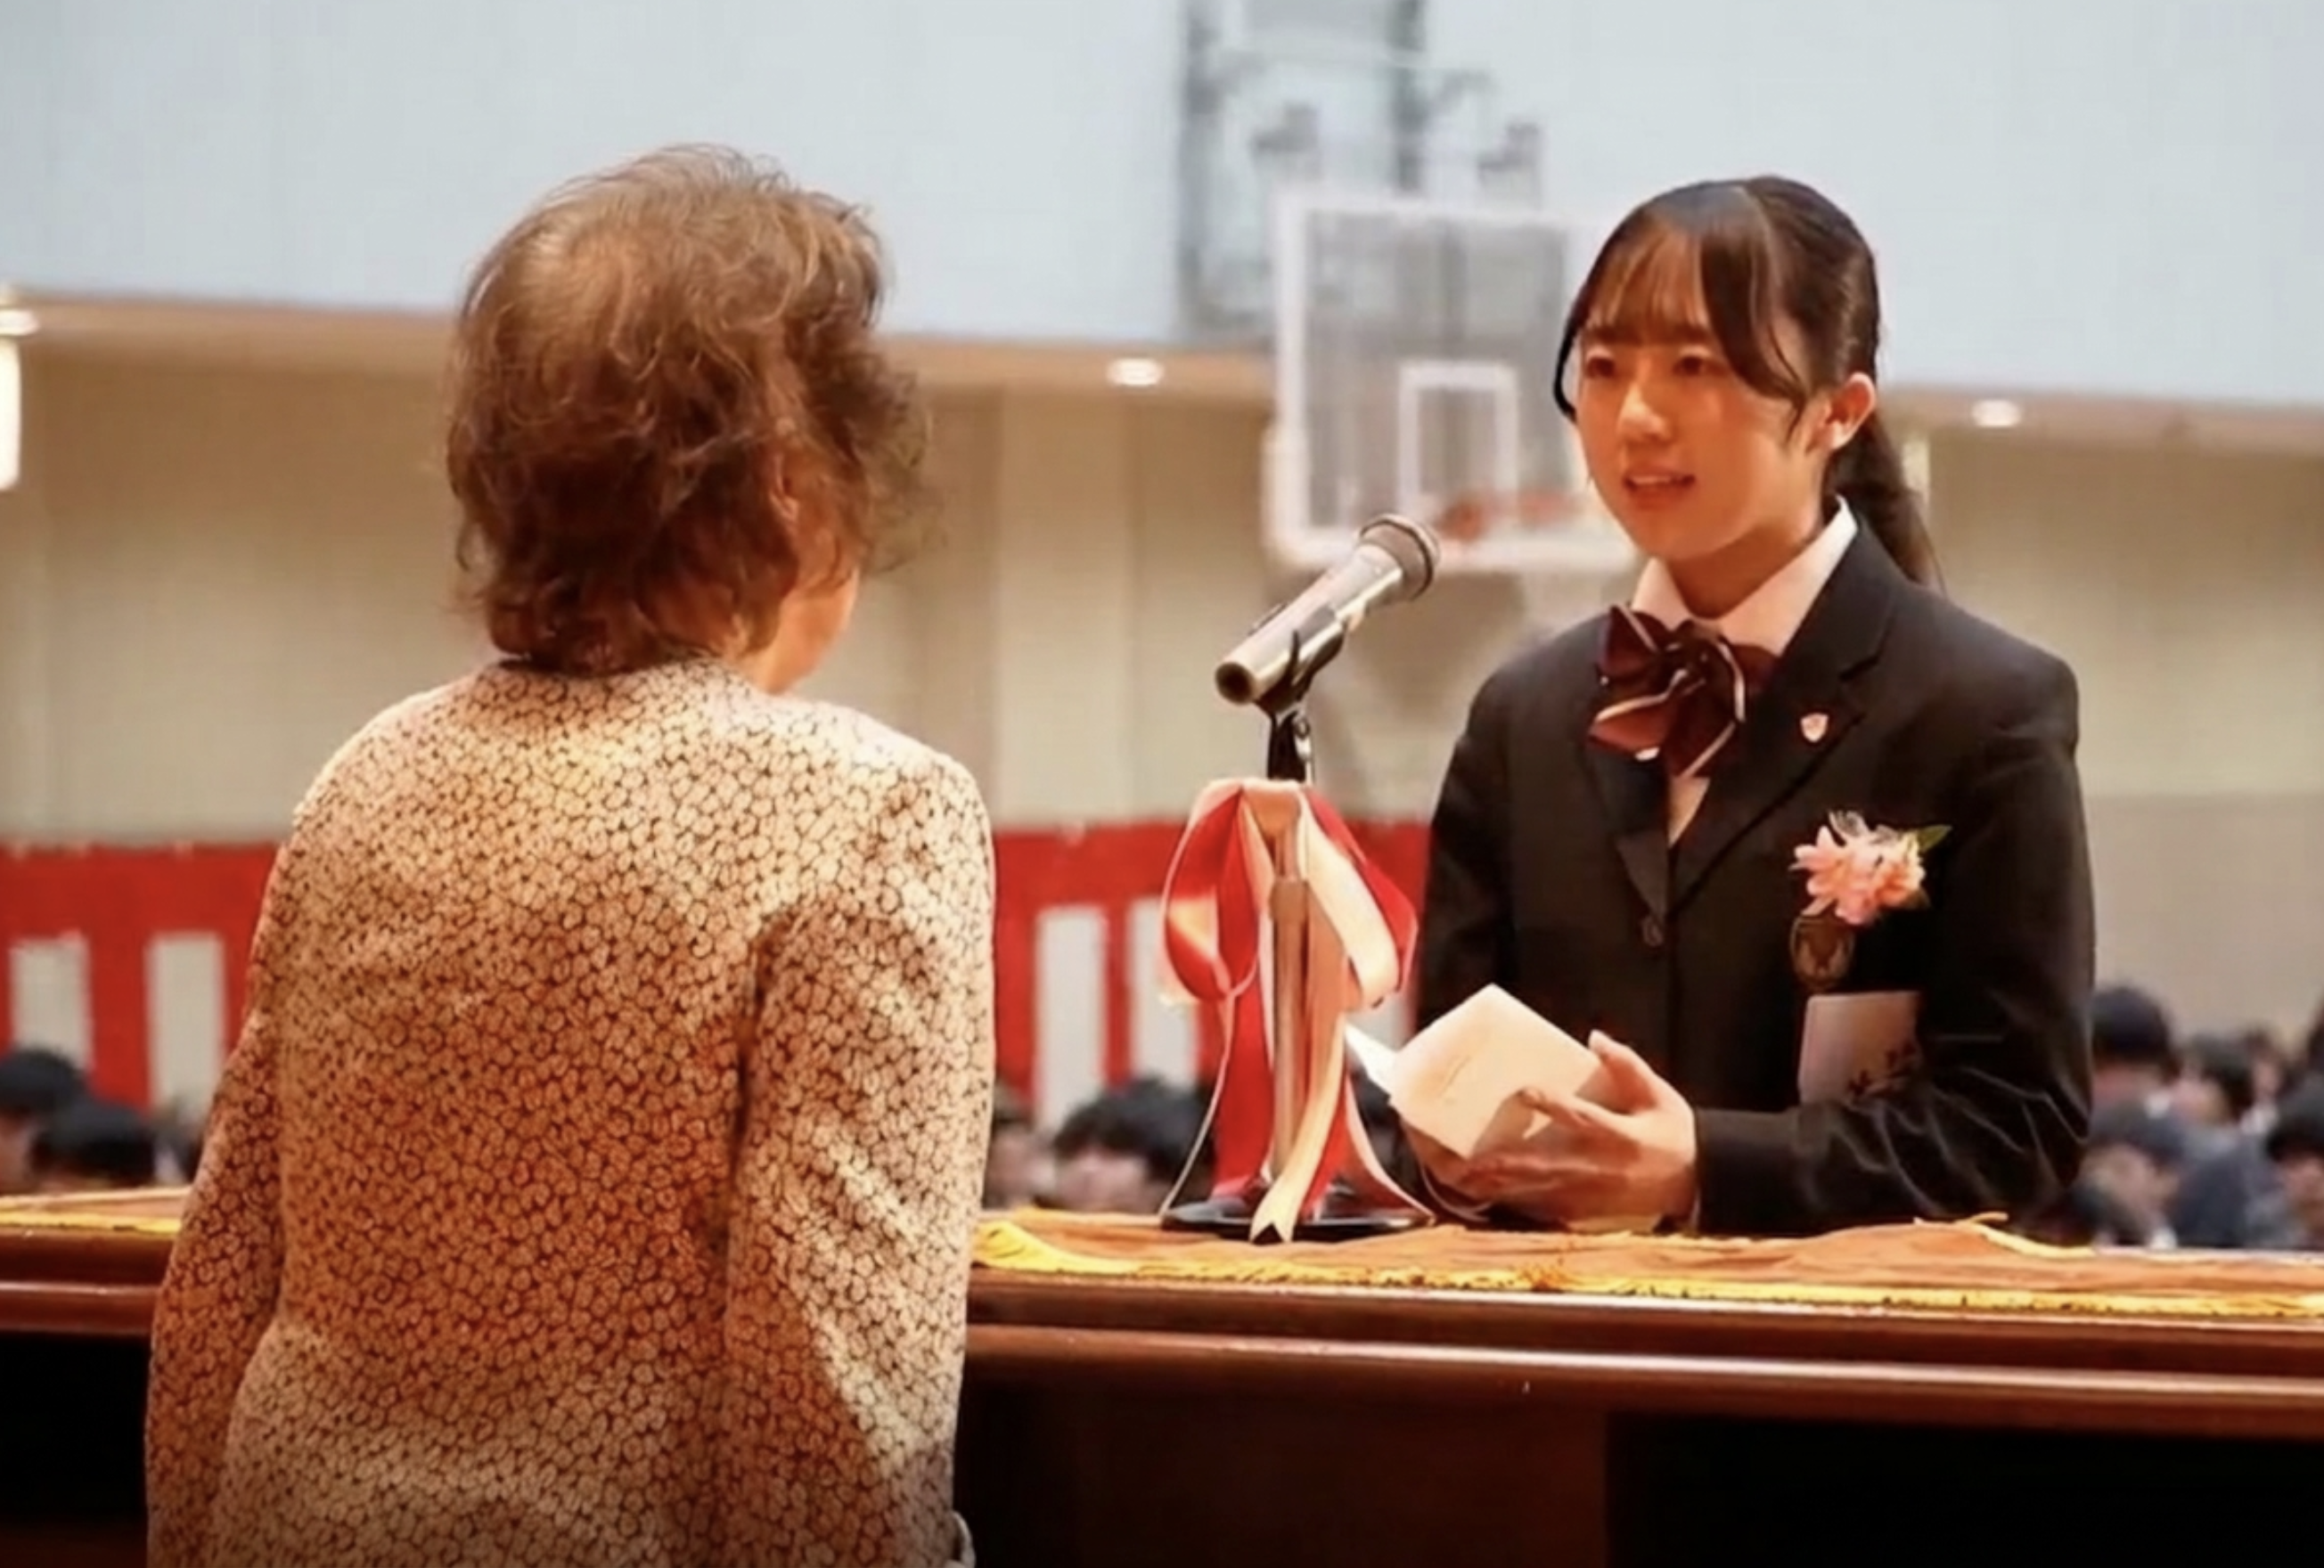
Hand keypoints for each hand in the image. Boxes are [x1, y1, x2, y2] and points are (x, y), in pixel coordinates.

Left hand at [1451, 1032, 1699, 1227]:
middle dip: (1494, 1161)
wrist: (1692, 1186)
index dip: (1554, 1107)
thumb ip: (1628, 1067)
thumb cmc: (1671, 1135)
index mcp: (1619, 1138)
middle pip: (1538, 1166)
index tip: (1524, 1092)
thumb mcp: (1660, 1096)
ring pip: (1527, 1191)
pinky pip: (1532, 1207)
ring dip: (1487, 1182)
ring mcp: (1583, 1195)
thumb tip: (1595, 1037)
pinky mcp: (1577, 1211)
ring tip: (1447, 1170)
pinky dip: (1500, 1198)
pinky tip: (1470, 1188)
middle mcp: (1596, 1170)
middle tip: (1453, 1150)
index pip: (1584, 1120)